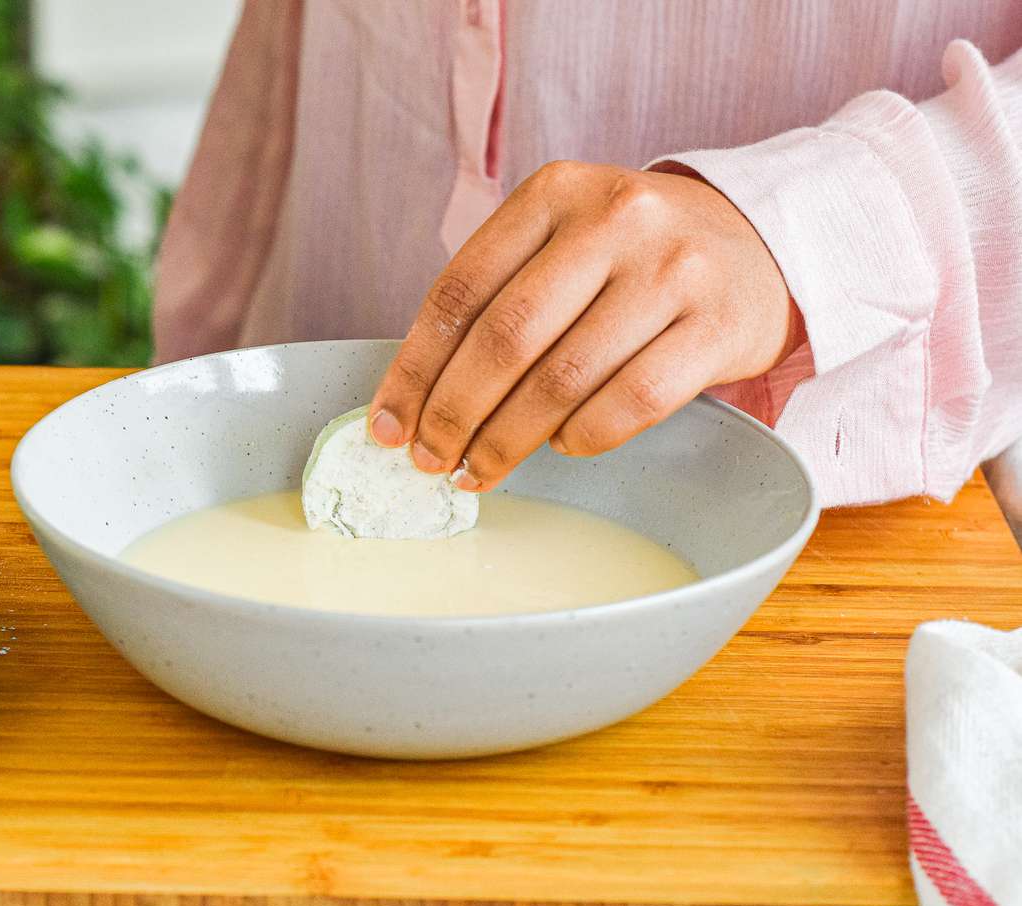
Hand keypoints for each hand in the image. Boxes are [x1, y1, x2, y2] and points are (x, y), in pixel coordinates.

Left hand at [368, 160, 800, 489]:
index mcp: (555, 193)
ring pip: (562, 379)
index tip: (388, 424)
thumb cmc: (634, 255)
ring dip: (508, 440)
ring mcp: (671, 271)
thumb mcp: (564, 237)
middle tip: (429, 460)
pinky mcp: (717, 326)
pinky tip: (561, 447)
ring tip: (481, 468)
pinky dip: (582, 438)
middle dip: (454, 414)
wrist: (762, 242)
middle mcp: (614, 220)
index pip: (460, 291)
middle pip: (505, 339)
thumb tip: (417, 399)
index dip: (414, 368)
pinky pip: (630, 402)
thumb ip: (499, 294)